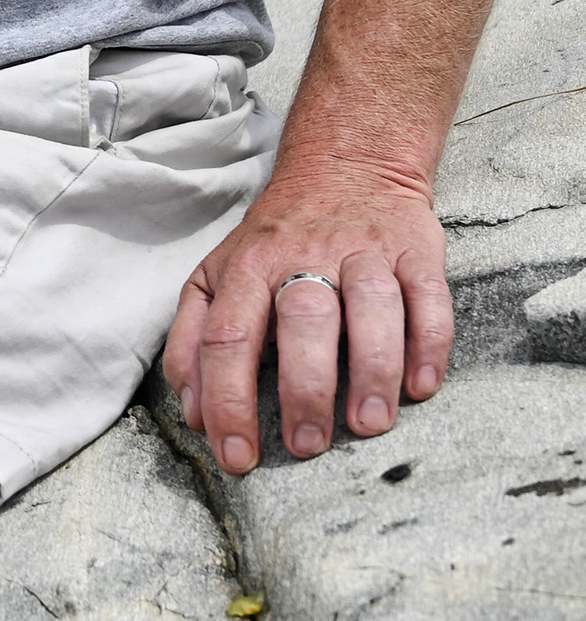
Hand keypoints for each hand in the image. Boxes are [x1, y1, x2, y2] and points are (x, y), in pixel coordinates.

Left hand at [161, 159, 453, 471]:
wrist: (346, 162)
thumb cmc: (277, 240)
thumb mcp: (219, 273)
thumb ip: (194, 338)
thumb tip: (192, 412)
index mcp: (247, 266)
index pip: (227, 335)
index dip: (227, 400)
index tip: (237, 458)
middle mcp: (303, 256)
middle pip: (301, 320)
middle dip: (303, 390)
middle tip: (305, 446)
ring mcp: (362, 251)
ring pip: (370, 306)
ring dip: (370, 369)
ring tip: (367, 424)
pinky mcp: (414, 250)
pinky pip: (428, 296)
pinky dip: (428, 343)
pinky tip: (421, 386)